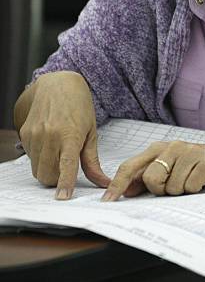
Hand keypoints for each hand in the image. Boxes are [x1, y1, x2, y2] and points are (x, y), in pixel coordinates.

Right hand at [14, 71, 110, 199]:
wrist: (57, 84)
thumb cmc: (79, 107)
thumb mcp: (91, 132)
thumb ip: (93, 161)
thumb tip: (103, 182)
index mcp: (70, 135)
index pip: (66, 165)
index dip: (65, 183)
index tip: (63, 196)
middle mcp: (49, 135)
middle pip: (47, 175)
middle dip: (56, 180)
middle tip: (66, 170)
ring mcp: (34, 135)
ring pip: (37, 170)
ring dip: (48, 170)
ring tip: (59, 152)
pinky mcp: (24, 134)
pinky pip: (31, 158)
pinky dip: (40, 158)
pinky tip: (49, 143)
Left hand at [101, 140, 204, 200]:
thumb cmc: (198, 167)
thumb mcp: (171, 170)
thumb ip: (147, 179)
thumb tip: (124, 190)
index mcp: (159, 149)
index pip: (131, 166)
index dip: (118, 184)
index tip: (108, 201)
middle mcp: (172, 147)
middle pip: (151, 179)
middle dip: (161, 190)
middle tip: (175, 186)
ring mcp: (190, 153)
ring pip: (171, 187)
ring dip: (181, 191)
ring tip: (191, 182)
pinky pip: (190, 186)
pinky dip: (195, 189)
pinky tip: (202, 182)